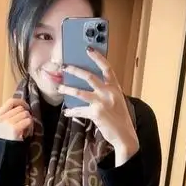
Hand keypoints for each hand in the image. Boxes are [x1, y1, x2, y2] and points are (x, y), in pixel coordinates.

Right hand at [0, 98, 32, 141]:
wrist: (5, 154)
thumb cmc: (7, 140)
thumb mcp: (3, 126)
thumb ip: (9, 115)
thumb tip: (22, 105)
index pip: (10, 101)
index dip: (20, 102)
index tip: (26, 107)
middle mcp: (1, 119)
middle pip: (20, 108)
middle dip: (26, 114)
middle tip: (26, 123)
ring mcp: (7, 123)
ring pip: (25, 114)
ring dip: (29, 120)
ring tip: (26, 129)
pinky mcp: (14, 129)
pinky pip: (28, 121)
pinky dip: (31, 126)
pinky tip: (27, 132)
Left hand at [59, 49, 139, 165]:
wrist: (125, 136)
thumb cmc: (120, 119)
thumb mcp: (117, 101)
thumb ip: (107, 92)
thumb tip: (90, 85)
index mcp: (116, 87)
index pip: (107, 68)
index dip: (97, 57)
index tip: (88, 49)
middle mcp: (109, 93)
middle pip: (89, 76)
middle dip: (75, 70)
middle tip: (65, 67)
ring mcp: (102, 102)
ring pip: (80, 91)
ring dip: (67, 89)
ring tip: (60, 87)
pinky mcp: (96, 113)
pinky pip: (79, 110)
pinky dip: (72, 111)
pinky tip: (67, 112)